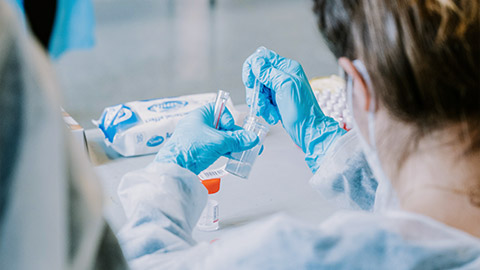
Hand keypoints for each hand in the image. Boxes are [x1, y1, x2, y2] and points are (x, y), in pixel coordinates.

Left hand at [154, 103, 258, 174]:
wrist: (175, 168)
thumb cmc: (191, 148)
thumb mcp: (219, 142)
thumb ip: (237, 140)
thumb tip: (252, 139)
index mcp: (200, 115)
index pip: (218, 109)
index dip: (228, 117)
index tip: (232, 128)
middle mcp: (197, 125)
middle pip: (221, 126)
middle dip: (235, 135)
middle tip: (247, 142)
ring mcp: (196, 139)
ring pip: (219, 139)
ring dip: (232, 145)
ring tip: (245, 152)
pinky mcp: (196, 151)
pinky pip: (214, 148)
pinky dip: (224, 152)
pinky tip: (234, 158)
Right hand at [243, 47, 345, 171]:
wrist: (309, 131)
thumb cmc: (303, 112)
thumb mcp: (285, 87)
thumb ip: (270, 73)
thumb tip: (256, 63)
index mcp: (287, 68)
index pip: (262, 57)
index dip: (252, 69)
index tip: (251, 83)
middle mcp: (282, 76)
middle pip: (257, 76)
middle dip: (256, 92)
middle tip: (260, 103)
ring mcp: (279, 89)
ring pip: (258, 90)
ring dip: (260, 103)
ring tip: (269, 112)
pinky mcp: (277, 101)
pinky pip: (262, 101)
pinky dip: (265, 109)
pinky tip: (273, 116)